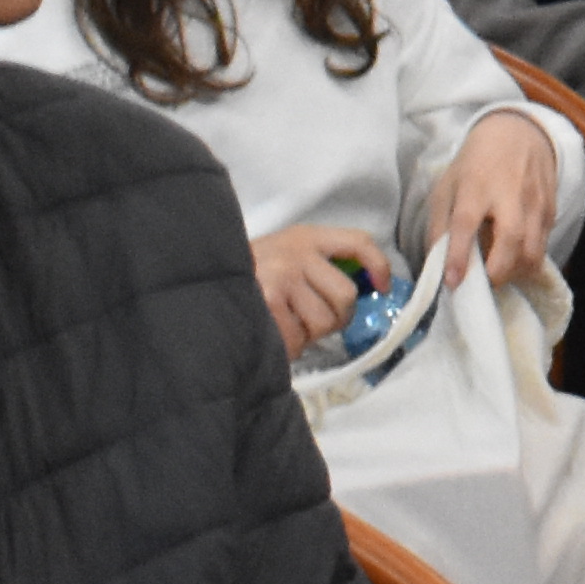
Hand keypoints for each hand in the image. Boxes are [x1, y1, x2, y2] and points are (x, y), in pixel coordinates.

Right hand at [247, 224, 386, 353]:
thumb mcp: (284, 252)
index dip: (378, 266)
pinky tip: (274, 335)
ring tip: (288, 326)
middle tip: (316, 323)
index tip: (383, 289)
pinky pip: (298, 338)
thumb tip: (365, 291)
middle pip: (346, 296)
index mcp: (306, 236)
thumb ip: (318, 265)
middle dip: (337, 318)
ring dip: (309, 335)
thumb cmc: (248, 273)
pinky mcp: (267, 302)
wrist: (201, 278)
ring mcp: (282, 277)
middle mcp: (297, 253)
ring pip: (323, 323)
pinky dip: (290, 347)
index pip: (359, 242)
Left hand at [422, 108, 556, 286]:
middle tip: (483, 284)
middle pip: (511, 239)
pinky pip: (544, 246)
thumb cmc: (475, 164)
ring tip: (500, 275)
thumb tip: (437, 265)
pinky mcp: (552, 210)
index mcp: (475, 186)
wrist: (519, 133)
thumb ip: (440, 225)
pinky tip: (515, 262)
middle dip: (497, 272)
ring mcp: (535, 202)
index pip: (466, 222)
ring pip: (534, 249)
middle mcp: (509, 194)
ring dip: (516, 272)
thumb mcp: (447, 186)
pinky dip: (529, 262)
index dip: (458, 255)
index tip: (453, 282)